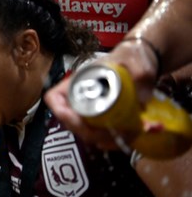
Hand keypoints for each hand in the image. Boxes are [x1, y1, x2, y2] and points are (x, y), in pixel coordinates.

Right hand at [44, 39, 159, 151]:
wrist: (143, 60)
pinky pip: (103, 134)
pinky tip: (132, 135)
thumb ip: (140, 75)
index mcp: (80, 81)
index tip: (80, 121)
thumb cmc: (131, 56)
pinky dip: (116, 140)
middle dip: (91, 133)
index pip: (55, 98)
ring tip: (128, 136)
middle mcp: (81, 97)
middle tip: (114, 134)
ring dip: (105, 139)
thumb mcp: (136, 61)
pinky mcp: (105, 118)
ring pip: (88, 132)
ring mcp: (92, 109)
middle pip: (71, 122)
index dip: (62, 113)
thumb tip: (142, 98)